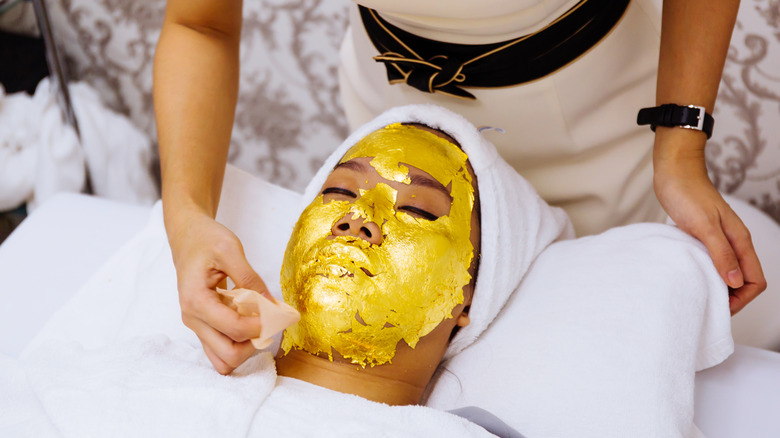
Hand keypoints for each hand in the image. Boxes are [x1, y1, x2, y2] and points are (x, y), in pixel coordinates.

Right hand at [167, 211, 270, 373]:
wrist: (187, 236)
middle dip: (254, 344)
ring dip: (246, 349)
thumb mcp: (230, 250)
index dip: (261, 325)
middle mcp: (193, 319)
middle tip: (270, 323)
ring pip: (223, 360)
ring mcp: (197, 325)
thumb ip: (250, 277)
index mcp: (196, 300)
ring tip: (260, 325)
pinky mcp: (203, 326)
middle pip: (228, 355)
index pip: (234, 328)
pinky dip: (239, 344)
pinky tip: (250, 323)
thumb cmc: (206, 240)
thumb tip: (271, 304)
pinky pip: (221, 349)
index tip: (278, 313)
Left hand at [653, 135, 765, 314]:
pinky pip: (711, 261)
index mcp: (740, 240)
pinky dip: (704, 272)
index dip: (742, 297)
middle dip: (730, 296)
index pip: (755, 280)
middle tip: (707, 304)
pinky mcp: (702, 236)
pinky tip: (689, 275)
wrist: (674, 173)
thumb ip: (720, 252)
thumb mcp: (704, 226)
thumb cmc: (688, 194)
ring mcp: (718, 239)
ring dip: (716, 284)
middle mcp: (733, 242)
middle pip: (743, 279)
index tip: (720, 305)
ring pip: (727, 271)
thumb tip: (735, 281)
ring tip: (698, 293)